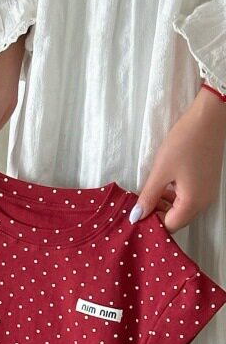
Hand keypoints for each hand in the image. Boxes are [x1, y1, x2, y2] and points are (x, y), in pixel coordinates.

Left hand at [131, 86, 225, 231]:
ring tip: (149, 192)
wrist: (209, 117)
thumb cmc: (184, 143)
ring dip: (164, 205)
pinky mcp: (207, 183)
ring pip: (181, 209)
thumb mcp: (160, 172)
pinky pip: (188, 198)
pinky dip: (174, 196)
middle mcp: (204, 202)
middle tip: (139, 204)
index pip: (169, 226)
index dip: (150, 223)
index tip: (134, 216)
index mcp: (193, 203)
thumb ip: (148, 198)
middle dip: (156, 215)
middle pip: (176, 220)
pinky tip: (162, 185)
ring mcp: (207, 193)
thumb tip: (136, 218)